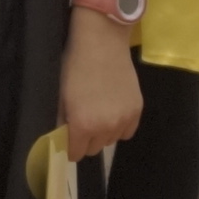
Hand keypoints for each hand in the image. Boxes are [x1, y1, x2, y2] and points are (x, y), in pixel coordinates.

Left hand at [59, 19, 144, 160]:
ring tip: (98, 113)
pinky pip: (127, 132)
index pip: (75, 154)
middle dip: (86, 140)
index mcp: (83, 125)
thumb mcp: (61, 95)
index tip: (68, 138)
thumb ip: (62, 121)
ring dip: (103, 133)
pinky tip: (113, 112)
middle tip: (82, 122)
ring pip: (110, 141)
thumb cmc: (74, 66)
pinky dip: (120, 127)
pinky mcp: (137, 110)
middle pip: (94, 149)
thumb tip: (61, 137)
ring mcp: (124, 119)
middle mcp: (106, 127)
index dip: (70, 147)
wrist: (102, 44)